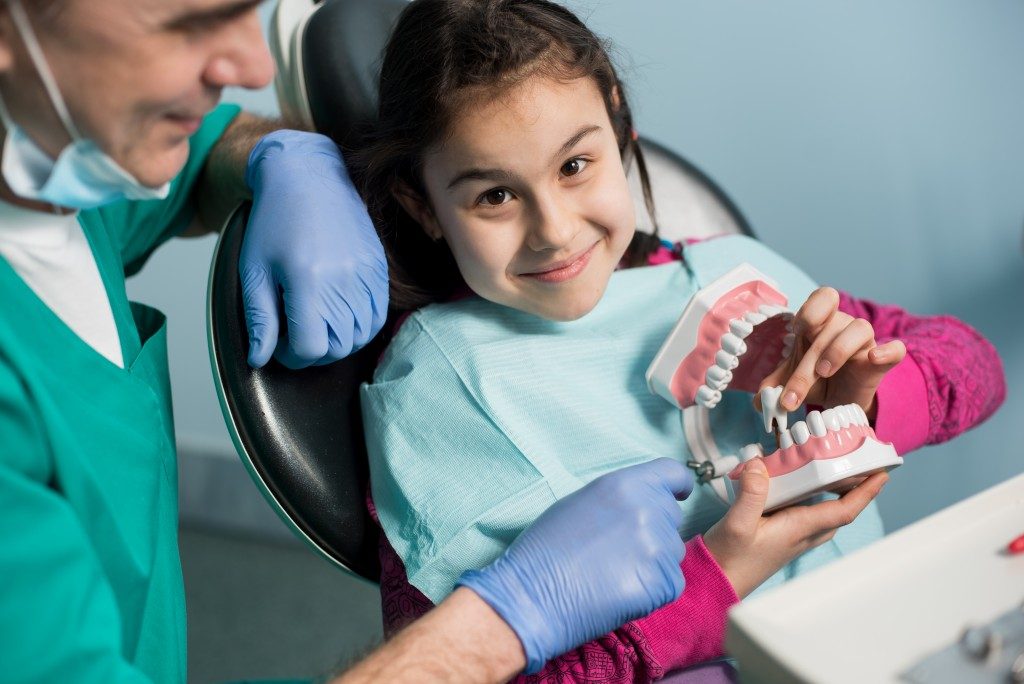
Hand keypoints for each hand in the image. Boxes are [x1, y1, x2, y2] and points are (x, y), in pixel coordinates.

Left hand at [240, 130, 388, 368]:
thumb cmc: (275, 222)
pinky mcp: (378, 270)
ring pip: (359, 337)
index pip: (309, 348)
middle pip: (337, 348)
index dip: (290, 355)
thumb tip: (259, 359)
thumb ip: (260, 319)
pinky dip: (359, 327)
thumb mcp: (254, 270)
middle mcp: (342, 281)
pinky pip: (377, 317)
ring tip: (317, 323)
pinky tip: (339, 315)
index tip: (279, 343)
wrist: (309, 178)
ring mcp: (366, 276)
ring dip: (337, 341)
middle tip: (295, 333)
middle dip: (313, 351)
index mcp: (307, 281)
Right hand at [457, 459, 693, 673]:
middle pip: (671, 516)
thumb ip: (621, 497)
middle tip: (619, 548)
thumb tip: (643, 502)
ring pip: (672, 550)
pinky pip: (670, 581)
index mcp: (626, 485)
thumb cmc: (546, 548)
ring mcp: (659, 548)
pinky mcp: (663, 584)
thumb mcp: (580, 502)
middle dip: (654, 528)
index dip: (676, 485)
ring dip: (653, 559)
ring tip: (614, 571)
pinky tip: (620, 590)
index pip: (674, 474)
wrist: (533, 596)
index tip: (677, 493)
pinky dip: (653, 587)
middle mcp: (648, 511)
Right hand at [704, 458, 886, 596]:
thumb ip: (751, 493)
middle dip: (854, 490)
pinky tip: (796, 486)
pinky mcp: (778, 536)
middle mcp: (800, 534)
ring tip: (834, 470)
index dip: (865, 493)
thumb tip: (760, 464)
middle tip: (861, 466)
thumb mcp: (737, 523)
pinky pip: (805, 514)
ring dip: (834, 494)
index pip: (843, 511)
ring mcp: (790, 537)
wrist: (716, 582)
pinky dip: (810, 497)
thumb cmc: (729, 559)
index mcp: (798, 529)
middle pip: (838, 511)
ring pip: (822, 514)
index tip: (882, 475)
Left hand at [757, 287, 905, 418]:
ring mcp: (865, 343)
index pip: (824, 297)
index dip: (812, 308)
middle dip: (807, 363)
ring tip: (824, 372)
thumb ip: (773, 386)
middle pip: (830, 327)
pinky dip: (887, 351)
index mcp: (820, 323)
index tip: (798, 330)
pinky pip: (896, 349)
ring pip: (860, 328)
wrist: (841, 402)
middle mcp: (843, 326)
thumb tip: (760, 401)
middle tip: (793, 393)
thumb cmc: (816, 380)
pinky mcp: (881, 362)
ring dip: (838, 349)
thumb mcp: (790, 381)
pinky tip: (872, 359)